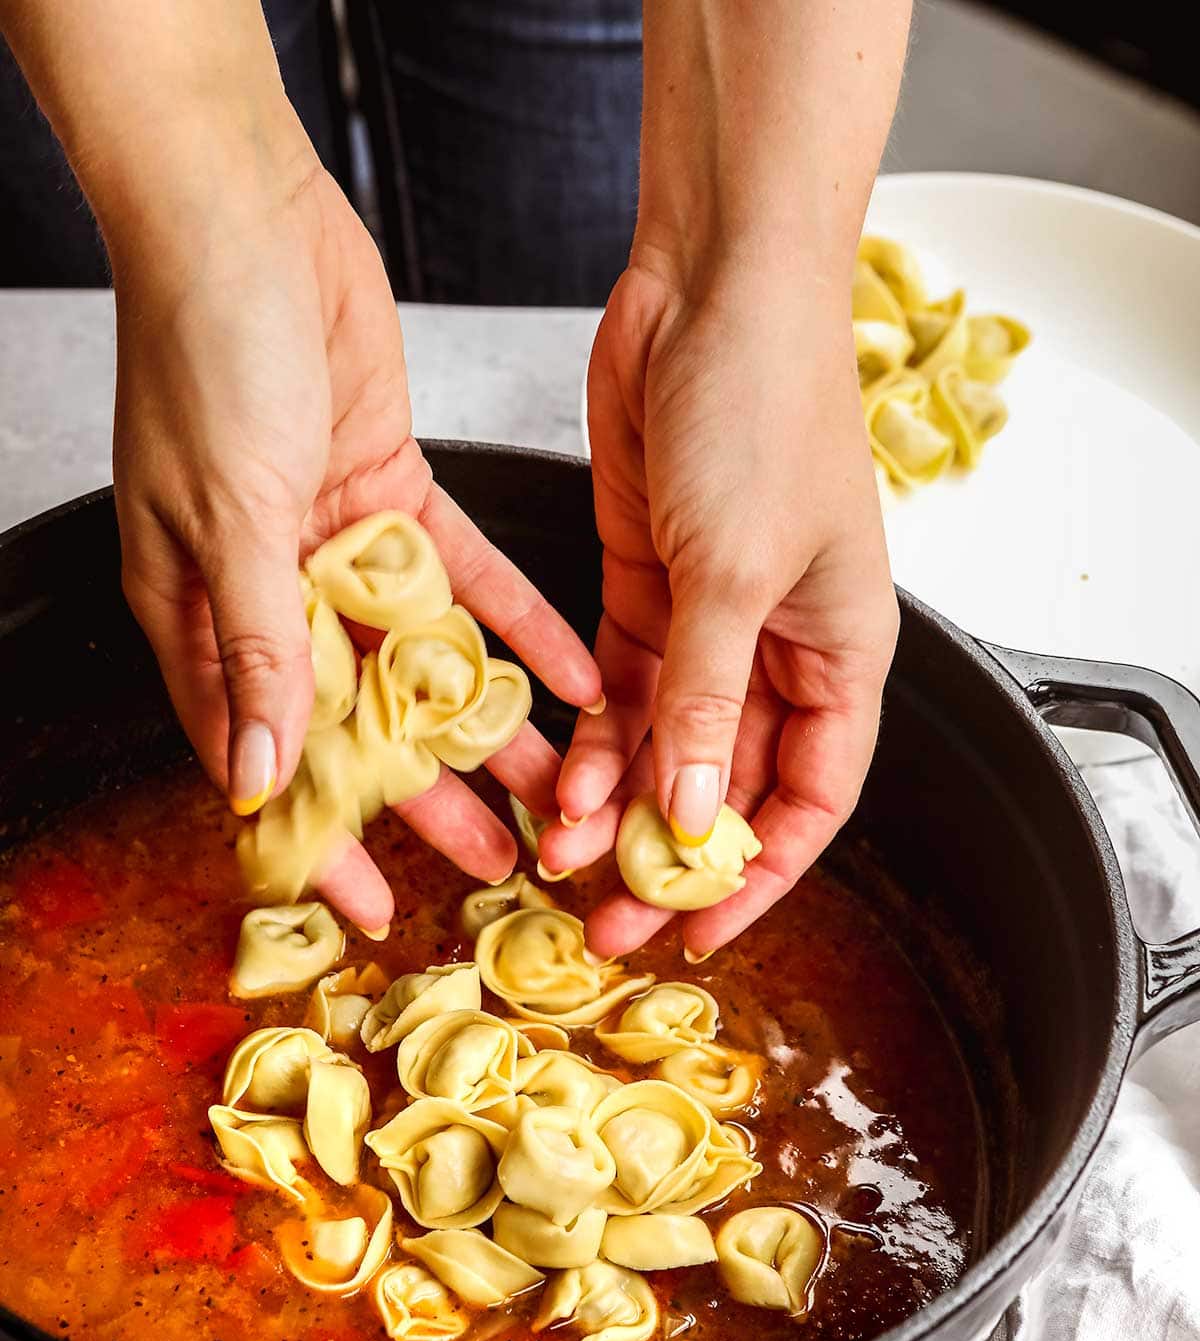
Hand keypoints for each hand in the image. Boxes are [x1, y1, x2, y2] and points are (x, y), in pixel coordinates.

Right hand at [111, 142, 599, 931]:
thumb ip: (256, 645)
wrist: (244, 212)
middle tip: (500, 860)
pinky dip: (521, 627)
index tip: (366, 906)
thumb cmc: (204, 352)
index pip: (264, 757)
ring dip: (491, 725)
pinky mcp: (397, 494)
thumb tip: (264, 771)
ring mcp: (338, 546)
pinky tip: (578, 677)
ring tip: (558, 786)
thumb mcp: (228, 514)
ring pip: (426, 662)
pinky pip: (471, 579)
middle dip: (428, 798)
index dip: (316, 834)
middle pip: (360, 723)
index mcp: (204, 614)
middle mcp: (272, 592)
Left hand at [539, 259, 897, 958]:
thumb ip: (706, 699)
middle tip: (608, 921)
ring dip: (615, 807)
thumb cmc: (765, 407)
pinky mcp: (643, 585)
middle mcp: (778, 649)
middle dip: (667, 856)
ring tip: (562, 865)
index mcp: (841, 653)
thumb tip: (688, 815)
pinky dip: (589, 739)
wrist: (711, 285)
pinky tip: (555, 783)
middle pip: (724, 784)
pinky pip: (617, 691)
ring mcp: (707, 620)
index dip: (759, 875)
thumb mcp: (734, 570)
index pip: (809, 799)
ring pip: (662, 746)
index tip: (702, 933)